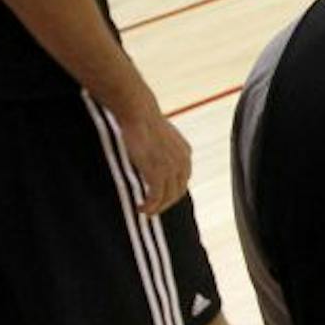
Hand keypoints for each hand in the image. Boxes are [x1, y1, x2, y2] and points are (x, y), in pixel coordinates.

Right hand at [114, 100, 192, 214]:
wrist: (139, 113)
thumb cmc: (144, 120)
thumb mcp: (161, 135)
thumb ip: (164, 148)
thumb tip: (154, 155)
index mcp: (186, 153)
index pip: (183, 180)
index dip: (172, 192)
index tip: (159, 198)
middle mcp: (183, 162)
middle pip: (178, 192)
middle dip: (165, 203)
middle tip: (151, 209)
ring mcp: (171, 169)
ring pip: (168, 198)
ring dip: (156, 208)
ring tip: (144, 211)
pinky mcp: (157, 173)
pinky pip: (156, 198)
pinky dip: (149, 206)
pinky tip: (141, 208)